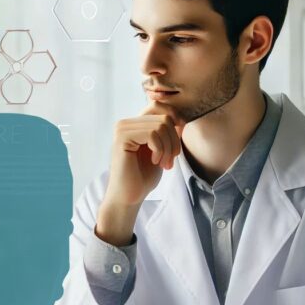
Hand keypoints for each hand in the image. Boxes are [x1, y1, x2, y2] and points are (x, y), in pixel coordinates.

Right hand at [96, 102, 183, 245]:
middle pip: (164, 117)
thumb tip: (182, 118)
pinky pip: (153, 134)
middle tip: (169, 162)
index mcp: (134, 124)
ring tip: (164, 164)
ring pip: (161, 125)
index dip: (174, 123)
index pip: (159, 107)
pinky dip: (160, 150)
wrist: (129, 197)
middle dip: (174, 141)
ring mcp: (122, 129)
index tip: (175, 148)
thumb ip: (168, 134)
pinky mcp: (122, 138)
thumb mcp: (161, 151)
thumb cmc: (143, 177)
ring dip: (168, 148)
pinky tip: (154, 162)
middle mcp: (126, 123)